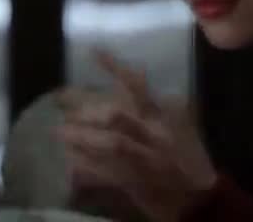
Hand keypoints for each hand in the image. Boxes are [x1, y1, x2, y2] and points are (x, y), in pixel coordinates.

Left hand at [55, 49, 217, 220]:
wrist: (195, 201)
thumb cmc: (190, 160)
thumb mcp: (184, 127)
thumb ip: (162, 104)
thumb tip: (138, 76)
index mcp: (164, 120)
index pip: (139, 89)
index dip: (116, 69)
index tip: (93, 52)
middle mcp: (153, 137)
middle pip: (117, 118)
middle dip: (89, 110)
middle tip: (60, 101)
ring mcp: (142, 161)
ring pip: (108, 145)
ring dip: (81, 137)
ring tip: (58, 130)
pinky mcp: (131, 183)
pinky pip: (103, 172)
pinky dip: (85, 166)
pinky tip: (68, 159)